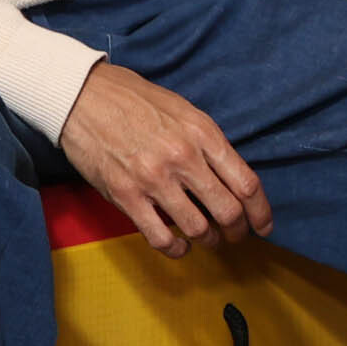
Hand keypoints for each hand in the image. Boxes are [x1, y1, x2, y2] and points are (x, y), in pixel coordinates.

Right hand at [57, 61, 271, 256]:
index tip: (263, 225)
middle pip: (228, 211)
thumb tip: (230, 177)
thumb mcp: (184, 111)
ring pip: (198, 228)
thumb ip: (208, 143)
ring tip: (209, 240)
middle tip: (237, 235)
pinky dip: (176, 249)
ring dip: (210, 241)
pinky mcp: (126, 196)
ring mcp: (154, 179)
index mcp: (203, 134)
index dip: (261, 212)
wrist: (83, 96)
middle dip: (238, 231)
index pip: (246, 183)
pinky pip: (161, 237)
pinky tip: (180, 246)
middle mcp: (183, 158)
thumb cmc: (134, 100)